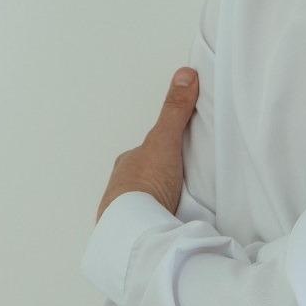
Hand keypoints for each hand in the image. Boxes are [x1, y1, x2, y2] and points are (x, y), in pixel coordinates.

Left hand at [95, 67, 198, 223]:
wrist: (135, 231)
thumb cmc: (144, 185)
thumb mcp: (164, 139)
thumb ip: (175, 109)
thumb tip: (185, 72)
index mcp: (126, 164)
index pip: (147, 151)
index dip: (163, 148)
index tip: (179, 150)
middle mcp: (120, 187)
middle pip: (146, 175)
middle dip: (162, 175)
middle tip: (183, 178)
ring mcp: (125, 212)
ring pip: (146, 199)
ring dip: (160, 199)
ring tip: (181, 202)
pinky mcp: (133, 233)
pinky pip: (148, 221)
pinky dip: (159, 219)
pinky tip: (172, 220)